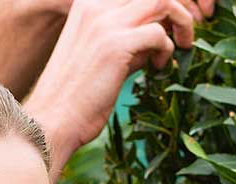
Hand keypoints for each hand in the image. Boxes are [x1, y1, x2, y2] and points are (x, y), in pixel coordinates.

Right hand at [21, 0, 216, 177]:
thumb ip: (127, 36)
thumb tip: (161, 31)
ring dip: (181, 21)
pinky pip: (159, 34)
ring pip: (162, 0)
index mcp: (88, 4)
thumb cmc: (76, 94)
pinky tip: (159, 68)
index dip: (162, 4)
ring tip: (182, 45)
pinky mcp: (116, 46)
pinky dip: (167, 49)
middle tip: (184, 34)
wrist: (52, 120)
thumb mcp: (100, 52)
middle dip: (178, 8)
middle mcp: (95, 6)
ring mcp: (105, 24)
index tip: (172, 23)